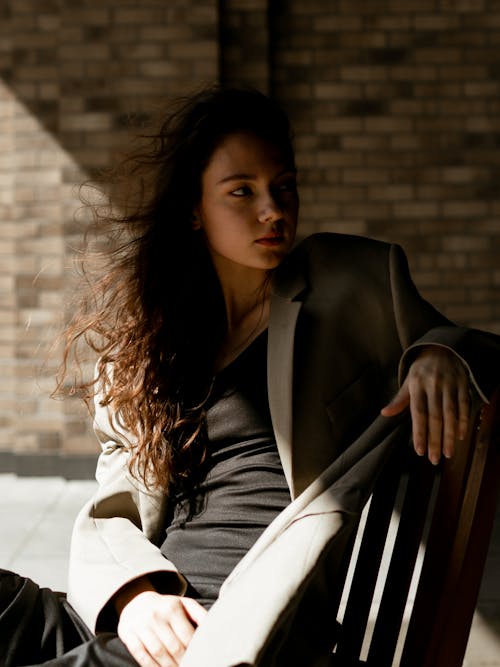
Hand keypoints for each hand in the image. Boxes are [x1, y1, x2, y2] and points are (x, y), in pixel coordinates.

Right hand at [116, 585, 206, 666]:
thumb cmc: (166, 607)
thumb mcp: (183, 604)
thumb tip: (215, 627)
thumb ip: (200, 615)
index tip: (201, 659)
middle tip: (190, 666)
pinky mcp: (128, 633)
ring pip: (158, 653)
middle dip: (183, 661)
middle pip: (173, 647)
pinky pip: (141, 655)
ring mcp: (141, 624)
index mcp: (173, 607)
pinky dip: (151, 666)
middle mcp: (156, 615)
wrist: (136, 601)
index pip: (187, 635)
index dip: (194, 651)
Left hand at [381, 347, 469, 463]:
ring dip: (450, 436)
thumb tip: (384, 413)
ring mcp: (449, 385)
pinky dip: (463, 421)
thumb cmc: (421, 370)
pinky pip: (464, 405)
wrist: (442, 348)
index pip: (418, 413)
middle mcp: (433, 385)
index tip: (419, 451)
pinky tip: (461, 436)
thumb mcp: (408, 381)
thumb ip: (399, 400)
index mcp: (417, 385)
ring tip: (449, 454)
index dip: (419, 433)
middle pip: (435, 417)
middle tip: (435, 459)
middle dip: (435, 440)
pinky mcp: (463, 384)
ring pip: (450, 414)